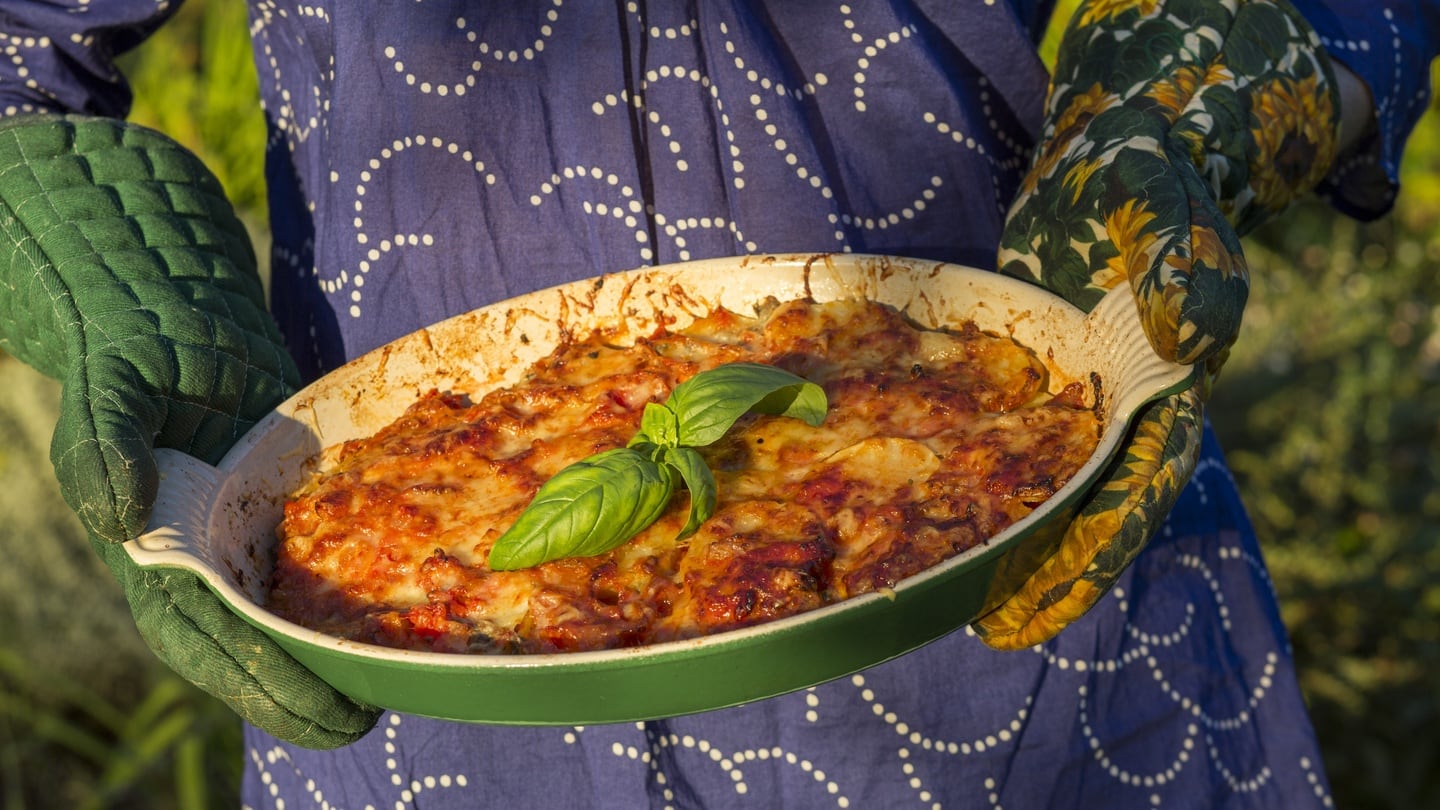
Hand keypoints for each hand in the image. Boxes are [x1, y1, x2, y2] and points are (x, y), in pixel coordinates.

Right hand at [0, 115, 379, 745]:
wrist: (178, 310)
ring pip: (289, 616)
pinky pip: (318, 562)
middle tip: (370, 719)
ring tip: (395, 687)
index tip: (328, 712)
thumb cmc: (136, 350)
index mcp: (154, 552)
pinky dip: (351, 593)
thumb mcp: (111, 390)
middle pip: (253, 648)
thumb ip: (103, 446)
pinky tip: (401, 611)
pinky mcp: (284, 511)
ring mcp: (245, 539)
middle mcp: (203, 560)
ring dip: (333, 656)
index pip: (207, 639)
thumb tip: (123, 511)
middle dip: (306, 691)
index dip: (263, 683)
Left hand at [974, 0, 1338, 648]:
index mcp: (1165, 392)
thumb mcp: (1166, 202)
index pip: (1133, 495)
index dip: (1088, 559)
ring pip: (1036, 486)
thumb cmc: (1147, 174)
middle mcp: (1120, 413)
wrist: (1117, 154)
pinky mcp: (1028, 382)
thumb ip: (1186, 261)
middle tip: (980, 626)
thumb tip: (1186, 332)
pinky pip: (996, 438)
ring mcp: (1072, 402)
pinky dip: (965, 475)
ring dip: (996, 540)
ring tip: (938, 591)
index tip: (1034, 612)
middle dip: (1035, 572)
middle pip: (1081, 512)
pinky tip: (910, 502)